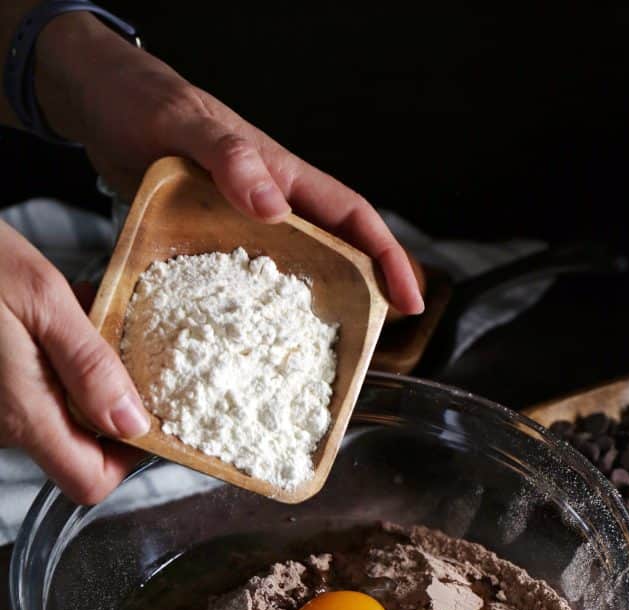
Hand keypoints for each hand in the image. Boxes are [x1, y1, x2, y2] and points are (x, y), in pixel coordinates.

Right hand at [0, 220, 148, 502]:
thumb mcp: (41, 298)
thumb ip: (90, 366)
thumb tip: (132, 423)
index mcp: (23, 414)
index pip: (90, 481)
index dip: (128, 458)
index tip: (145, 414)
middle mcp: (2, 427)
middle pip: (77, 447)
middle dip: (104, 399)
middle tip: (110, 342)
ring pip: (54, 416)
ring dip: (76, 374)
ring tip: (74, 316)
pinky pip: (26, 395)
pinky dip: (48, 363)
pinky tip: (43, 319)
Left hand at [35, 14, 423, 314]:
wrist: (96, 104)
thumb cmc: (144, 103)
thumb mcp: (185, 125)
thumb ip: (231, 159)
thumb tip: (274, 209)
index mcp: (284, 176)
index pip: (354, 219)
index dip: (388, 259)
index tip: (410, 301)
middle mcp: (271, 208)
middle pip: (333, 257)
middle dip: (360, 301)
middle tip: (368, 352)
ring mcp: (242, 229)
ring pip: (290, 278)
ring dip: (306, 317)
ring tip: (313, 365)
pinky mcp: (210, 245)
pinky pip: (241, 287)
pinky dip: (249, 317)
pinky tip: (242, 346)